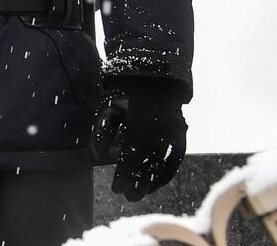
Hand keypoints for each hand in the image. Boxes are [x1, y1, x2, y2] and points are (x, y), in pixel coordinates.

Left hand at [94, 77, 187, 201]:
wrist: (154, 78)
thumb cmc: (125, 94)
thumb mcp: (108, 109)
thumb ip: (101, 134)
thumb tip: (95, 158)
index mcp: (138, 129)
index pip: (130, 162)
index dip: (123, 178)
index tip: (116, 189)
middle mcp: (157, 136)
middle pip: (147, 169)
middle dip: (137, 185)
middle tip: (128, 197)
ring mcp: (172, 137)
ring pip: (162, 168)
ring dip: (152, 184)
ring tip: (141, 194)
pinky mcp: (181, 137)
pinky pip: (175, 161)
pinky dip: (166, 174)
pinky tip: (157, 183)